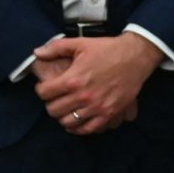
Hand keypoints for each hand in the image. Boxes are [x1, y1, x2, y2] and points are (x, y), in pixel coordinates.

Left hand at [32, 32, 162, 135]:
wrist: (136, 55)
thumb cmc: (108, 49)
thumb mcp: (81, 43)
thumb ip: (56, 47)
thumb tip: (37, 52)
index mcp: (73, 79)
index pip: (43, 93)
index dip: (41, 89)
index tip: (46, 87)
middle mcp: (82, 96)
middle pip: (53, 110)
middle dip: (51, 103)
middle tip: (56, 98)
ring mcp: (96, 107)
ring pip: (67, 121)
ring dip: (63, 116)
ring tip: (67, 109)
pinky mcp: (109, 112)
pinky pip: (88, 129)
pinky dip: (79, 128)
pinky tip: (76, 122)